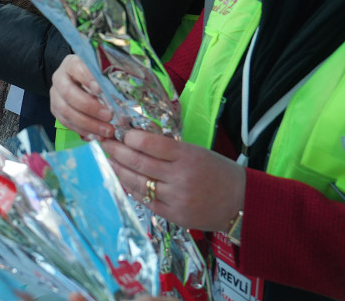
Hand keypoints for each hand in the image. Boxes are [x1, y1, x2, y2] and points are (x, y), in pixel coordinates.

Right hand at [50, 55, 114, 139]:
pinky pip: (65, 122)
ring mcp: (55, 94)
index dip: (89, 79)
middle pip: (68, 92)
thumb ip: (111, 80)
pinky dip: (82, 130)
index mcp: (71, 64)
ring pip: (65, 110)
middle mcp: (60, 78)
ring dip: (87, 123)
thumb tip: (127, 95)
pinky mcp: (55, 109)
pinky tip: (97, 136)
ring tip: (107, 131)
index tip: (102, 91)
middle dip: (90, 107)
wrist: (81, 81)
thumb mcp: (103, 72)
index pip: (77, 68)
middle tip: (109, 116)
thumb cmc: (97, 77)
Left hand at [100, 129, 245, 231]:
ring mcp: (176, 198)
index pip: (148, 143)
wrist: (243, 203)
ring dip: (118, 170)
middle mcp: (180, 177)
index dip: (129, 137)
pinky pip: (146, 201)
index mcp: (187, 156)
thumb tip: (135, 140)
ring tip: (109, 160)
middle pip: (137, 162)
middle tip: (105, 143)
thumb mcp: (197, 152)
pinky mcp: (174, 216)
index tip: (120, 132)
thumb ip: (168, 149)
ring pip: (137, 182)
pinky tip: (124, 179)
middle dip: (116, 151)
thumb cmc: (219, 172)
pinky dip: (132, 189)